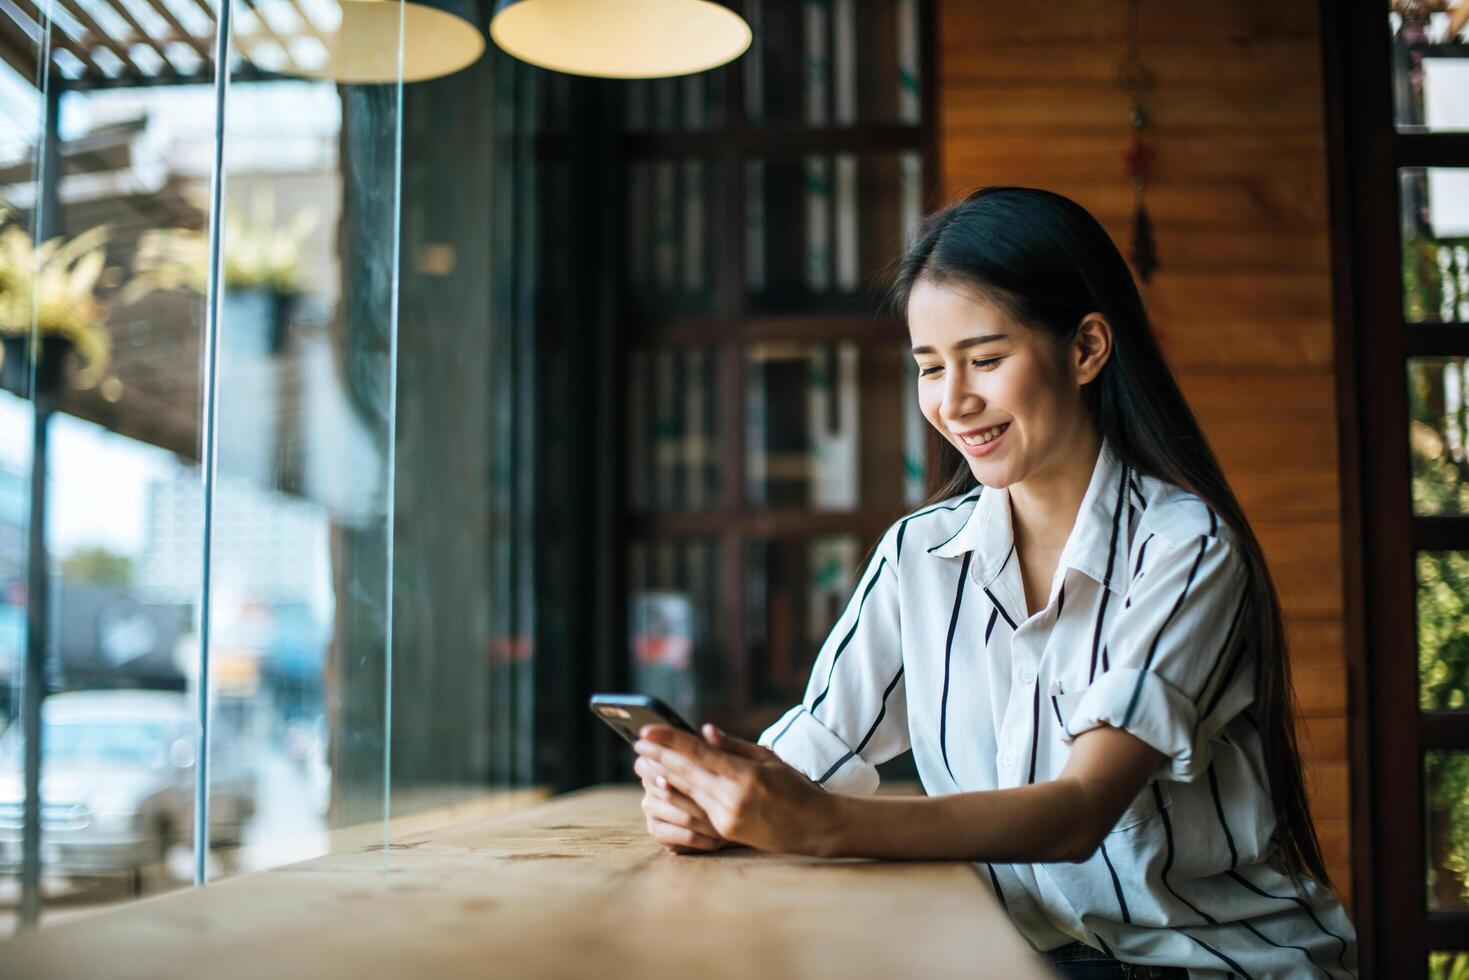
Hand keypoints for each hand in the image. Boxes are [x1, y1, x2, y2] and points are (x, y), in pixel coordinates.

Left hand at [634, 722, 840, 856]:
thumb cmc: (796, 787)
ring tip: (643, 763)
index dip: (669, 740)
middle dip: (658, 756)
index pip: (698, 753)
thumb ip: (734, 746)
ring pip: (685, 793)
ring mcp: (727, 818)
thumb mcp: (769, 759)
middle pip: (685, 773)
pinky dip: (678, 795)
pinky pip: (695, 809)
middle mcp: (732, 798)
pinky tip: (664, 784)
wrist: (814, 828)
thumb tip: (704, 732)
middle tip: (638, 742)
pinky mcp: (725, 832)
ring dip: (662, 776)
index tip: (646, 730)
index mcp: (745, 775)